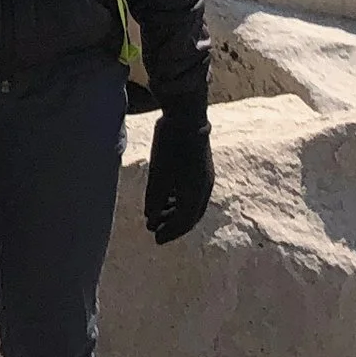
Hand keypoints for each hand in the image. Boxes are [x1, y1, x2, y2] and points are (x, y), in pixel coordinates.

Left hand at [144, 101, 214, 243]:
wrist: (187, 117)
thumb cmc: (170, 147)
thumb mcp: (158, 175)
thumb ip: (154, 200)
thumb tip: (151, 220)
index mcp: (195, 194)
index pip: (184, 222)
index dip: (169, 233)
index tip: (156, 239)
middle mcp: (203, 189)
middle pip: (190, 216)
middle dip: (173, 226)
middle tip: (157, 233)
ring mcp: (204, 178)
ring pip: (192, 204)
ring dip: (175, 213)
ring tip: (159, 217)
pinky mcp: (201, 168)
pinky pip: (193, 192)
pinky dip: (180, 200)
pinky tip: (167, 199)